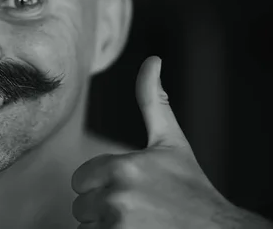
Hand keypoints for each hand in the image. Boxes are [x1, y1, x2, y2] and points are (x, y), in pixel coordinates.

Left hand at [71, 56, 238, 228]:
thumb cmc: (192, 187)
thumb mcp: (171, 142)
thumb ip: (153, 102)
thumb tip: (152, 61)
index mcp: (123, 166)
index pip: (80, 179)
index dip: (99, 186)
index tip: (127, 189)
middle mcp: (117, 195)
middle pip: (81, 205)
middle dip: (100, 208)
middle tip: (135, 209)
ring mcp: (118, 225)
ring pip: (85, 226)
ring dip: (103, 227)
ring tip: (136, 223)